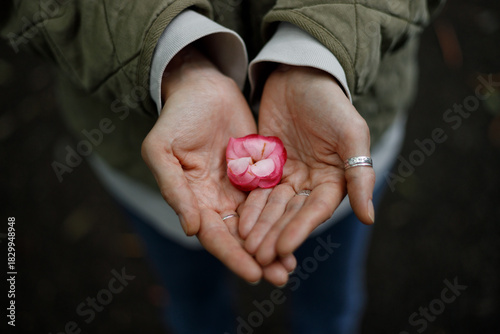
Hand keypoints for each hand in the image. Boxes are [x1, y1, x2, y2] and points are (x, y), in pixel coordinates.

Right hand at [141, 46, 294, 284]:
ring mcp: (238, 188)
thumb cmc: (177, 117)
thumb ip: (173, 189)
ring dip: (273, 243)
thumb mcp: (162, 150)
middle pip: (238, 237)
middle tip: (281, 276)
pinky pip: (271, 198)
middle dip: (258, 257)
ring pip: (258, 223)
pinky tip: (299, 228)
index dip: (232, 255)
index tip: (254, 274)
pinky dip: (283, 216)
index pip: (213, 235)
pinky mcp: (257, 173)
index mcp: (193, 200)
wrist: (203, 88)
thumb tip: (191, 229)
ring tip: (292, 264)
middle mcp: (216, 200)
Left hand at [240, 65, 374, 265]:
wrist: (300, 76)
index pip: (315, 211)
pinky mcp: (265, 166)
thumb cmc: (331, 102)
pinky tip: (237, 223)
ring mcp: (286, 176)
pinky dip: (249, 207)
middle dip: (274, 235)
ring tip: (245, 246)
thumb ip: (359, 174)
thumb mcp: (351, 134)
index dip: (299, 229)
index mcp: (333, 180)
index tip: (283, 249)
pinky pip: (255, 190)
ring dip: (260, 227)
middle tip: (257, 257)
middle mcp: (309, 183)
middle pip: (291, 214)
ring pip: (272, 207)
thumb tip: (368, 218)